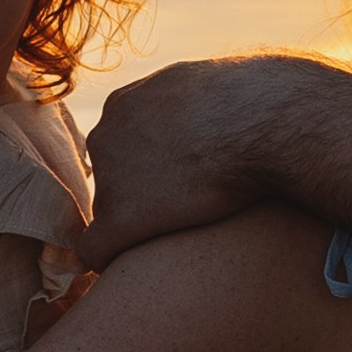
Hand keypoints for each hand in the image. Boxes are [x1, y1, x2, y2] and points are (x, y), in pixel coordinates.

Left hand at [80, 57, 306, 265]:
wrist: (258, 122)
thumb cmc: (250, 101)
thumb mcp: (206, 83)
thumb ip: (186, 101)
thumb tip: (204, 110)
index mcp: (123, 104)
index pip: (120, 144)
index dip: (147, 166)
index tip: (174, 181)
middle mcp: (106, 135)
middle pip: (111, 177)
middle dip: (138, 193)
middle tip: (181, 207)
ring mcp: (109, 176)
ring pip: (109, 211)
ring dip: (135, 223)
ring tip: (177, 231)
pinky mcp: (121, 218)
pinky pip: (94, 249)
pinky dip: (107, 259)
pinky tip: (124, 268)